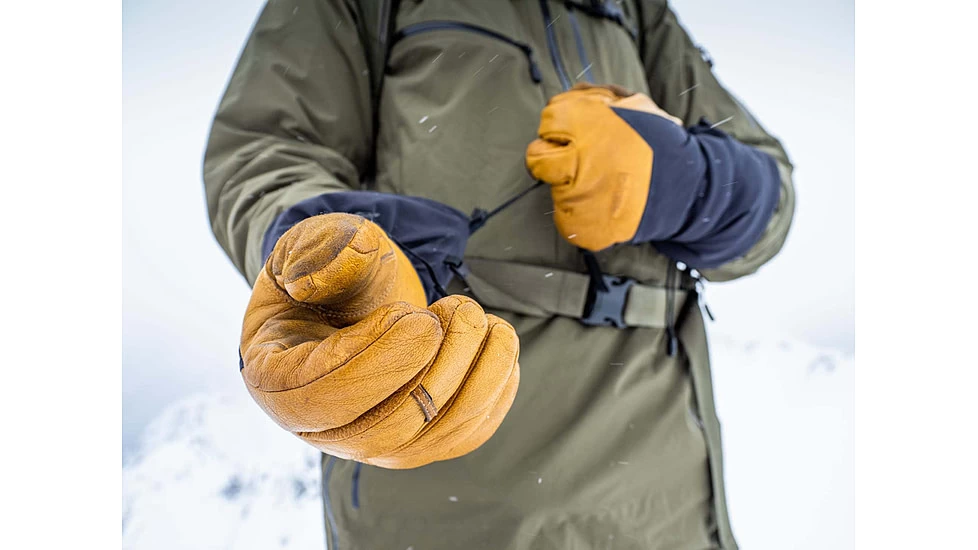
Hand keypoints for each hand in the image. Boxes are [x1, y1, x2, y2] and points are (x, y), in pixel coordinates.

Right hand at [240, 213, 519, 468]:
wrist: (361, 296)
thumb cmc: (334, 271)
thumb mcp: (315, 244)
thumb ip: (316, 252)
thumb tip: (308, 279)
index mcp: (277, 380)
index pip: (324, 396)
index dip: (377, 359)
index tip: (417, 315)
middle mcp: (324, 428)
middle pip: (387, 427)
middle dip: (437, 364)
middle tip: (458, 306)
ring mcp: (377, 442)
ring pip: (435, 436)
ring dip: (477, 374)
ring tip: (476, 315)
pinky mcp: (425, 441)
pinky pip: (469, 434)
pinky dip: (496, 388)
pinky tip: (495, 340)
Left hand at [526, 83, 684, 250]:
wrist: (687, 189)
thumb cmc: (660, 144)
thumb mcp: (637, 105)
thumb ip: (599, 96)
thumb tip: (571, 93)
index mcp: (587, 123)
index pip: (548, 119)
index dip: (560, 126)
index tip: (572, 134)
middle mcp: (578, 158)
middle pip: (536, 157)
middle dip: (551, 157)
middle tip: (575, 161)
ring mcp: (578, 194)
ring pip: (553, 188)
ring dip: (570, 186)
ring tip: (601, 185)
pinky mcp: (582, 225)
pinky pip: (564, 218)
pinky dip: (579, 214)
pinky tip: (601, 205)